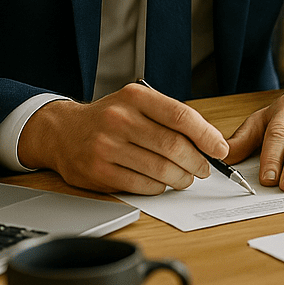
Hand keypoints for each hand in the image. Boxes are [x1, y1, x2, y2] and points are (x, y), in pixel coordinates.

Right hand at [17, 83, 228, 194]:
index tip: (220, 149)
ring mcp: (107, 146)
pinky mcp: (99, 172)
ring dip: (181, 178)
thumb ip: (170, 117)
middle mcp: (120, 119)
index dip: (207, 136)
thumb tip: (209, 141)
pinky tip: (161, 183)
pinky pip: (143, 185)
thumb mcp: (137, 104)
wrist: (63, 132)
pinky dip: (159, 187)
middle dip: (197, 162)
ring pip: (161, 170)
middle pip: (173, 146)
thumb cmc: (109, 118)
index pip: (181, 116)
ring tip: (185, 178)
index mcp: (135, 97)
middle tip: (203, 169)